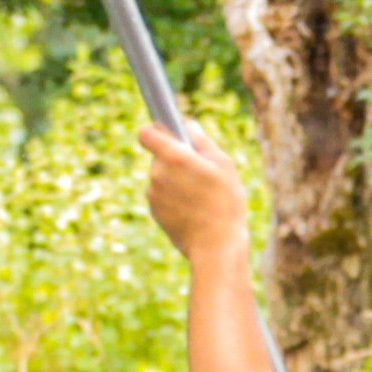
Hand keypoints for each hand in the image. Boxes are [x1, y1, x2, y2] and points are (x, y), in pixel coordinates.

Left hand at [138, 121, 251, 259]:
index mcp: (174, 156)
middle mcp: (158, 173)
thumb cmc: (224, 202)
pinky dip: (173, 198)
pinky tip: (193, 209)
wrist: (215, 245)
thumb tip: (188, 125)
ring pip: (161, 177)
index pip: (147, 133)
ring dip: (175, 180)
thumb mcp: (223, 164)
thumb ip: (202, 140)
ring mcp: (153, 194)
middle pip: (159, 156)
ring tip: (200, 195)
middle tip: (199, 172)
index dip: (155, 131)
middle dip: (175, 160)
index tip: (166, 133)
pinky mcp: (154, 211)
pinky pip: (162, 196)